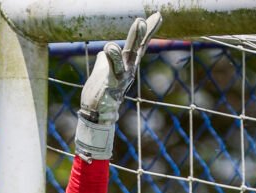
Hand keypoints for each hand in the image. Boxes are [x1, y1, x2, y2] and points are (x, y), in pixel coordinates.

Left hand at [75, 13, 162, 160]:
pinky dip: (110, 57)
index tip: (158, 16)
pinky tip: (109, 47)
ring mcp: (120, 77)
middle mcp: (127, 70)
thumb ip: (106, 59)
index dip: (148, 31)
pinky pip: (111, 68)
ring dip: (133, 39)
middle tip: (147, 19)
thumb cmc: (101, 92)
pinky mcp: (111, 83)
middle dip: (142, 33)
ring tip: (138, 23)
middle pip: (136, 48)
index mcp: (126, 64)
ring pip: (126, 56)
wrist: (97, 114)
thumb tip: (107, 50)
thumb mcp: (104, 70)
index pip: (139, 45)